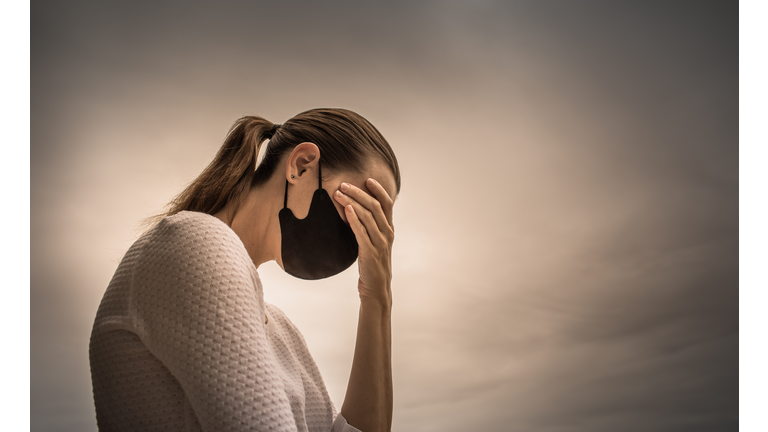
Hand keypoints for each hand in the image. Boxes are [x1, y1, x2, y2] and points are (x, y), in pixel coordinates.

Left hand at [333, 178, 394, 307]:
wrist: (376, 287)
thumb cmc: (373, 264)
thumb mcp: (375, 242)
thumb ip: (370, 227)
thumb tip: (356, 210)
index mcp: (389, 229)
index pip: (387, 204)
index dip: (379, 190)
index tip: (368, 179)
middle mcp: (387, 234)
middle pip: (375, 206)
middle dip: (358, 193)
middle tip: (344, 184)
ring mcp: (379, 243)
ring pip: (367, 216)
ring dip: (351, 202)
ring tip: (338, 193)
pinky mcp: (370, 252)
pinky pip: (361, 231)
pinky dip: (354, 218)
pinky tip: (346, 209)